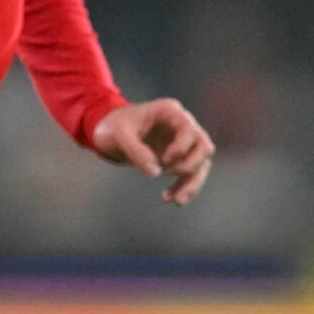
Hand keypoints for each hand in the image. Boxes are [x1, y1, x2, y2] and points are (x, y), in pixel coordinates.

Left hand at [91, 99, 214, 206]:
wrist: (109, 132)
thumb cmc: (113, 127)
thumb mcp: (118, 134)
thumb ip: (135, 150)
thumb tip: (156, 172)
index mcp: (170, 111)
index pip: (190, 130)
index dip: (181, 148)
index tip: (163, 160)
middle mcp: (182, 124)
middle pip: (203, 146)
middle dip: (191, 166)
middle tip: (167, 173)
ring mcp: (183, 141)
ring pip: (202, 164)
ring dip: (192, 184)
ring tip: (176, 201)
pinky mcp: (180, 157)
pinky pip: (192, 174)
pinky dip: (184, 187)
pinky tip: (169, 198)